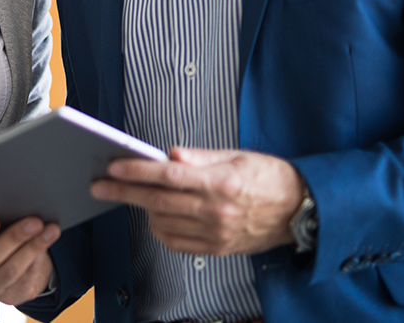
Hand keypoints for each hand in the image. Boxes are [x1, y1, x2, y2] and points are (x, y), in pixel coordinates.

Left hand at [90, 147, 302, 255]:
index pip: (168, 175)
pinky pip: (176, 243)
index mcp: (221, 183)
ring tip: (133, 195)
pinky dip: (160, 230)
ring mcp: (217, 233)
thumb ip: (200, 157)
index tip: (113, 167)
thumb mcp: (238, 156)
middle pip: (157, 201)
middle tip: (99, 186)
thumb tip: (169, 154)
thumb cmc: (271, 178)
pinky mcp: (218, 248)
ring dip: (142, 209)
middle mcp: (217, 210)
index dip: (137, 171)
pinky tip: (156, 217)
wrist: (304, 211)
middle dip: (123, 192)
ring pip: (163, 223)